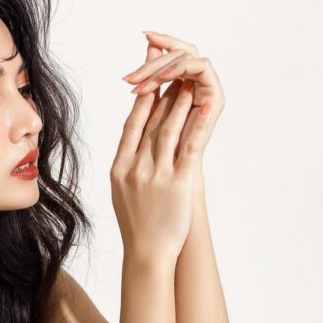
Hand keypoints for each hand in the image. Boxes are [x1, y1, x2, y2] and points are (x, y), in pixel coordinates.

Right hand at [111, 32, 218, 264]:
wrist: (146, 254)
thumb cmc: (138, 227)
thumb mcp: (124, 192)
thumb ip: (128, 166)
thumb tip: (134, 146)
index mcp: (119, 167)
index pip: (131, 124)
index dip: (141, 99)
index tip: (149, 80)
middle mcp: (134, 166)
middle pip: (149, 121)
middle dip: (161, 90)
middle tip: (170, 68)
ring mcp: (155, 173)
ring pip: (167, 127)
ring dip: (178, 99)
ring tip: (187, 79)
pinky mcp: (177, 182)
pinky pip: (188, 146)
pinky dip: (196, 123)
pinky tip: (203, 105)